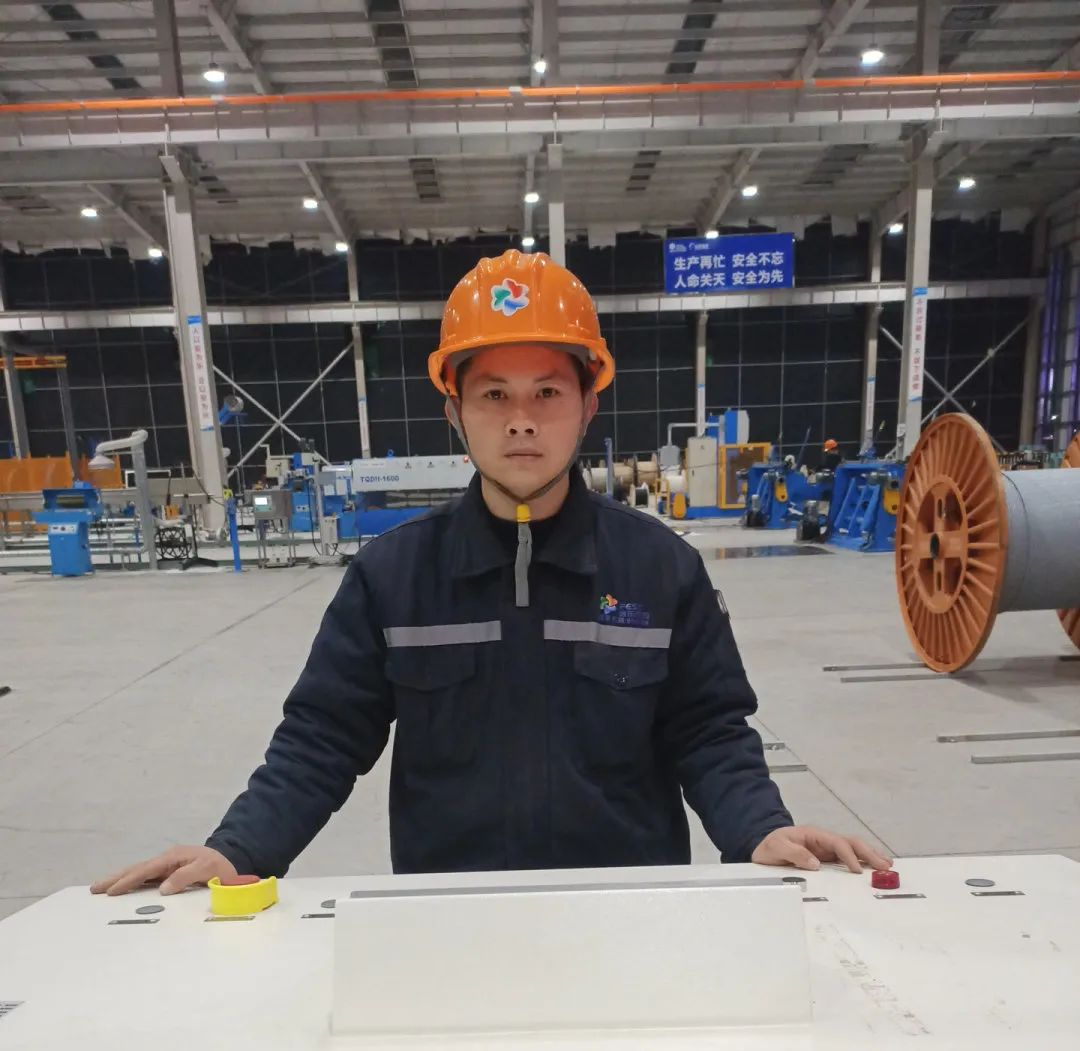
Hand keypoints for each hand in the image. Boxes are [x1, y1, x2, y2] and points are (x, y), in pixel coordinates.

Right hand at [90, 845, 237, 896]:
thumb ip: (186, 877)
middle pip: (136, 869)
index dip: (128, 881)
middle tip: (94, 889)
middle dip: (115, 879)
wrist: (231, 861)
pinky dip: (132, 883)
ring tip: (100, 889)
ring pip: (139, 873)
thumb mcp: (207, 869)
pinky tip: (122, 890)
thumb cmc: (220, 866)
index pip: (146, 870)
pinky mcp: (168, 874)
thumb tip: (162, 888)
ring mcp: (166, 866)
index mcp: (173, 857)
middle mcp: (166, 860)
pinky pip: (146, 878)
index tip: (112, 891)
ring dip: (120, 880)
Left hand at [751, 826, 891, 873]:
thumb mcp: (777, 848)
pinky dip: (863, 863)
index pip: (837, 843)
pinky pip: (848, 859)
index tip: (858, 870)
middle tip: (886, 866)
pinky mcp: (827, 859)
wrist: (763, 847)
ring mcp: (827, 850)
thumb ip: (794, 853)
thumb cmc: (770, 846)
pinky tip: (874, 870)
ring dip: (871, 856)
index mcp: (814, 835)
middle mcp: (824, 841)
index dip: (849, 855)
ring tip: (888, 866)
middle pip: (851, 843)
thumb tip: (816, 864)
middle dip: (869, 853)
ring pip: (854, 850)